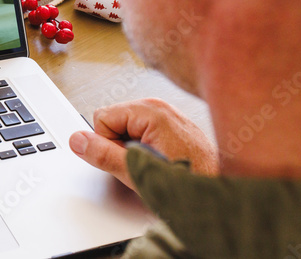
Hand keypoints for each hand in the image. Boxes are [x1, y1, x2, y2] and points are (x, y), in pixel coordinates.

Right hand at [69, 99, 217, 190]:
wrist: (221, 192)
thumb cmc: (190, 181)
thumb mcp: (138, 172)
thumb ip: (104, 155)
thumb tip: (78, 141)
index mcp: (150, 111)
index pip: (102, 118)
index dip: (108, 144)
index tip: (127, 159)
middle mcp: (159, 107)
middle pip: (113, 120)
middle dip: (119, 145)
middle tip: (141, 163)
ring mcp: (167, 115)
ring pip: (127, 127)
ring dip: (132, 148)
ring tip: (153, 163)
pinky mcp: (172, 125)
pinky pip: (143, 131)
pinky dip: (145, 147)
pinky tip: (160, 160)